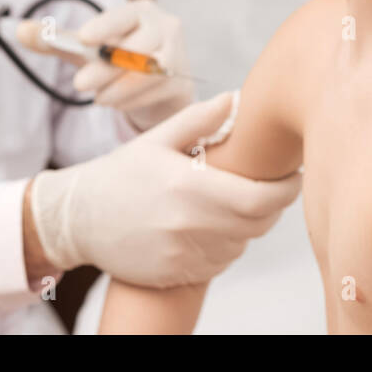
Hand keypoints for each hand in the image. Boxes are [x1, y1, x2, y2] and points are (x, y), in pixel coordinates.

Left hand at [16, 0, 193, 130]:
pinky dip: (129, 100)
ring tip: (98, 97)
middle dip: (106, 67)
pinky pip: (153, 91)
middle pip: (137, 46)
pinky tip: (114, 101)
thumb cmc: (117, 61)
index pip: (123, 15)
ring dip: (116, 88)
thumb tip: (17, 30)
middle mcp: (165, 27)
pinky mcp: (181, 81)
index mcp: (141, 10)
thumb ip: (55, 41)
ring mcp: (177, 54)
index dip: (105, 26)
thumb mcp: (86, 49)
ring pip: (146, 72)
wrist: (157, 88)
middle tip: (79, 84)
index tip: (85, 37)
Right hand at [28, 91, 302, 287]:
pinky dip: (226, 245)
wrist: (77, 219)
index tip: (295, 175)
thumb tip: (235, 97)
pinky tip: (212, 226)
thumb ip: (198, 119)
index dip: (286, 189)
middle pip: (258, 224)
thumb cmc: (119, 174)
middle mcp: (188, 225)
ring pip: (241, 245)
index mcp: (188, 186)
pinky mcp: (175, 274)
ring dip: (249, 226)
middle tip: (273, 187)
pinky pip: (219, 263)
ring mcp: (182, 254)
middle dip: (274, 206)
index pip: (260, 198)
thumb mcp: (155, 139)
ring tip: (236, 204)